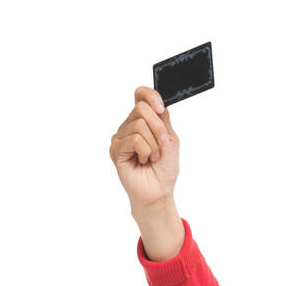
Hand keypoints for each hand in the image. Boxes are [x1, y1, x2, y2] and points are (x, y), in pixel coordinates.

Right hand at [110, 85, 179, 217]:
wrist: (159, 191)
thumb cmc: (165, 168)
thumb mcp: (170, 139)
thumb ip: (163, 119)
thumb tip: (157, 101)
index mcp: (142, 120)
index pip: (140, 95)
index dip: (150, 95)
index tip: (161, 108)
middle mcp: (129, 126)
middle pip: (141, 108)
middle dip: (158, 129)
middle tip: (162, 145)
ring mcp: (120, 137)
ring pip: (139, 125)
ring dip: (153, 144)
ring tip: (152, 157)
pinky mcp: (115, 149)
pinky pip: (134, 139)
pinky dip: (145, 151)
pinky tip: (143, 160)